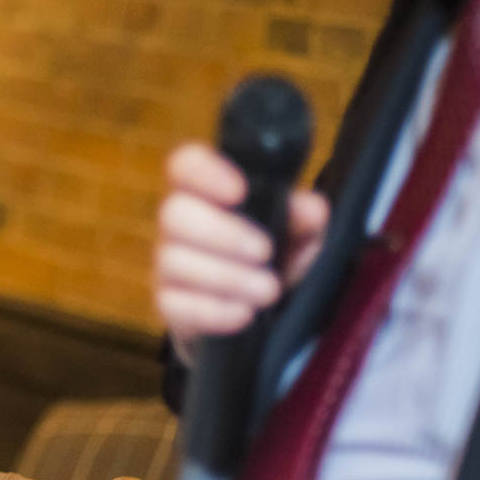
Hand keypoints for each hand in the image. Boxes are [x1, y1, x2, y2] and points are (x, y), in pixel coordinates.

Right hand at [154, 142, 329, 359]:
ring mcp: (167, 263)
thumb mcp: (297, 235)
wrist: (254, 309)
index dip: (206, 173)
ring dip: (227, 277)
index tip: (240, 191)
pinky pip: (175, 304)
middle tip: (266, 251)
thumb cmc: (271, 257)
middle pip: (173, 214)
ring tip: (269, 291)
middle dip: (223, 234)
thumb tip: (312, 209)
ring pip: (174, 261)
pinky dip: (213, 311)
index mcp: (206, 192)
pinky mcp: (167, 303)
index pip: (186, 165)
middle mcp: (178, 223)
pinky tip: (245, 314)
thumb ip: (305, 219)